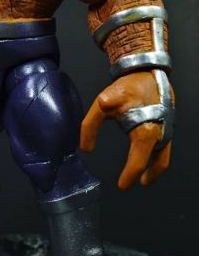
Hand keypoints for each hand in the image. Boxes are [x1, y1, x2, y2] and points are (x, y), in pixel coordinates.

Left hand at [80, 71, 174, 189]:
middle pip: (155, 161)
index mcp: (145, 131)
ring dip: (154, 168)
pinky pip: (166, 145)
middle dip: (146, 175)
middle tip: (134, 183)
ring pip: (164, 155)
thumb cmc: (127, 87)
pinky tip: (149, 157)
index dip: (129, 175)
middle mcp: (160, 133)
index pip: (138, 161)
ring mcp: (167, 128)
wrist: (147, 70)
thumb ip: (90, 126)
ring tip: (144, 178)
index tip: (122, 185)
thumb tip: (85, 149)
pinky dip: (158, 156)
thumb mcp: (102, 104)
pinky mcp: (168, 123)